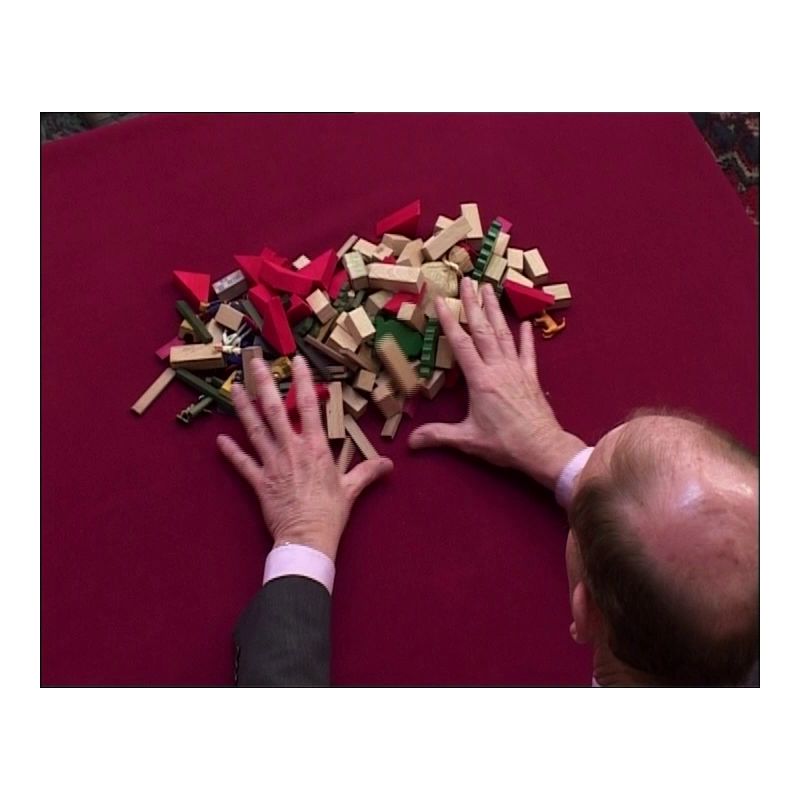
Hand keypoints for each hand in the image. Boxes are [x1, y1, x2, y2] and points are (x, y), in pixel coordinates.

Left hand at [217, 356, 392, 560]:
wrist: (308, 538)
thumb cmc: (331, 513)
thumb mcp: (352, 489)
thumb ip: (367, 471)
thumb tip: (388, 464)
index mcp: (315, 447)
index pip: (309, 406)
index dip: (303, 381)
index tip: (297, 361)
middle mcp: (292, 450)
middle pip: (275, 410)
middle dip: (264, 383)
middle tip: (255, 362)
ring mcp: (273, 464)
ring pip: (255, 429)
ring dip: (243, 408)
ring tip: (235, 388)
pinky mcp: (259, 482)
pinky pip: (242, 463)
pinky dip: (231, 452)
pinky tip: (220, 440)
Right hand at [409, 278, 585, 488]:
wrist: (542, 448)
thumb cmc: (505, 443)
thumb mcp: (468, 440)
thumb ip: (438, 436)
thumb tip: (411, 442)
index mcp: (480, 380)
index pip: (461, 343)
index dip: (450, 320)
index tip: (442, 299)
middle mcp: (498, 368)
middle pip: (483, 330)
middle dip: (474, 304)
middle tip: (468, 280)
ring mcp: (517, 370)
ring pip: (504, 334)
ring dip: (496, 310)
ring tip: (489, 289)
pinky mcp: (531, 378)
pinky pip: (528, 352)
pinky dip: (526, 337)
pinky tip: (525, 323)